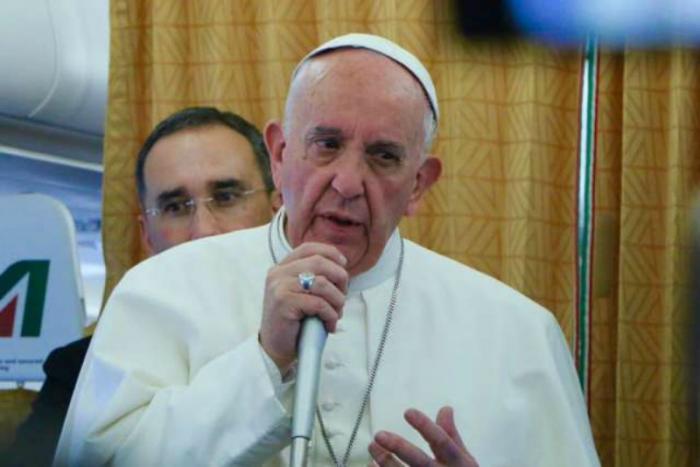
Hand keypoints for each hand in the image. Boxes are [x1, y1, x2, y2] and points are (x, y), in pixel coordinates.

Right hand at [259, 242, 348, 370]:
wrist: (274, 347)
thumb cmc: (293, 322)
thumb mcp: (301, 293)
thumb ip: (313, 278)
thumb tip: (342, 270)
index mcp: (282, 267)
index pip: (309, 248)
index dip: (330, 253)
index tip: (343, 265)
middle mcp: (278, 273)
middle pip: (319, 262)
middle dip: (339, 278)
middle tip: (343, 296)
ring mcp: (279, 287)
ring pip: (322, 283)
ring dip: (337, 300)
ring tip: (337, 314)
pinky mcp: (284, 303)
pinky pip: (318, 303)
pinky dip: (330, 314)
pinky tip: (329, 324)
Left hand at [368, 407, 477, 466]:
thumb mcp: (463, 458)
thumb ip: (451, 435)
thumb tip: (445, 408)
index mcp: (456, 461)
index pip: (441, 442)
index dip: (425, 427)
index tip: (408, 412)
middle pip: (419, 461)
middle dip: (399, 448)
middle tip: (379, 435)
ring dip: (386, 461)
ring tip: (372, 446)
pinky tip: (372, 465)